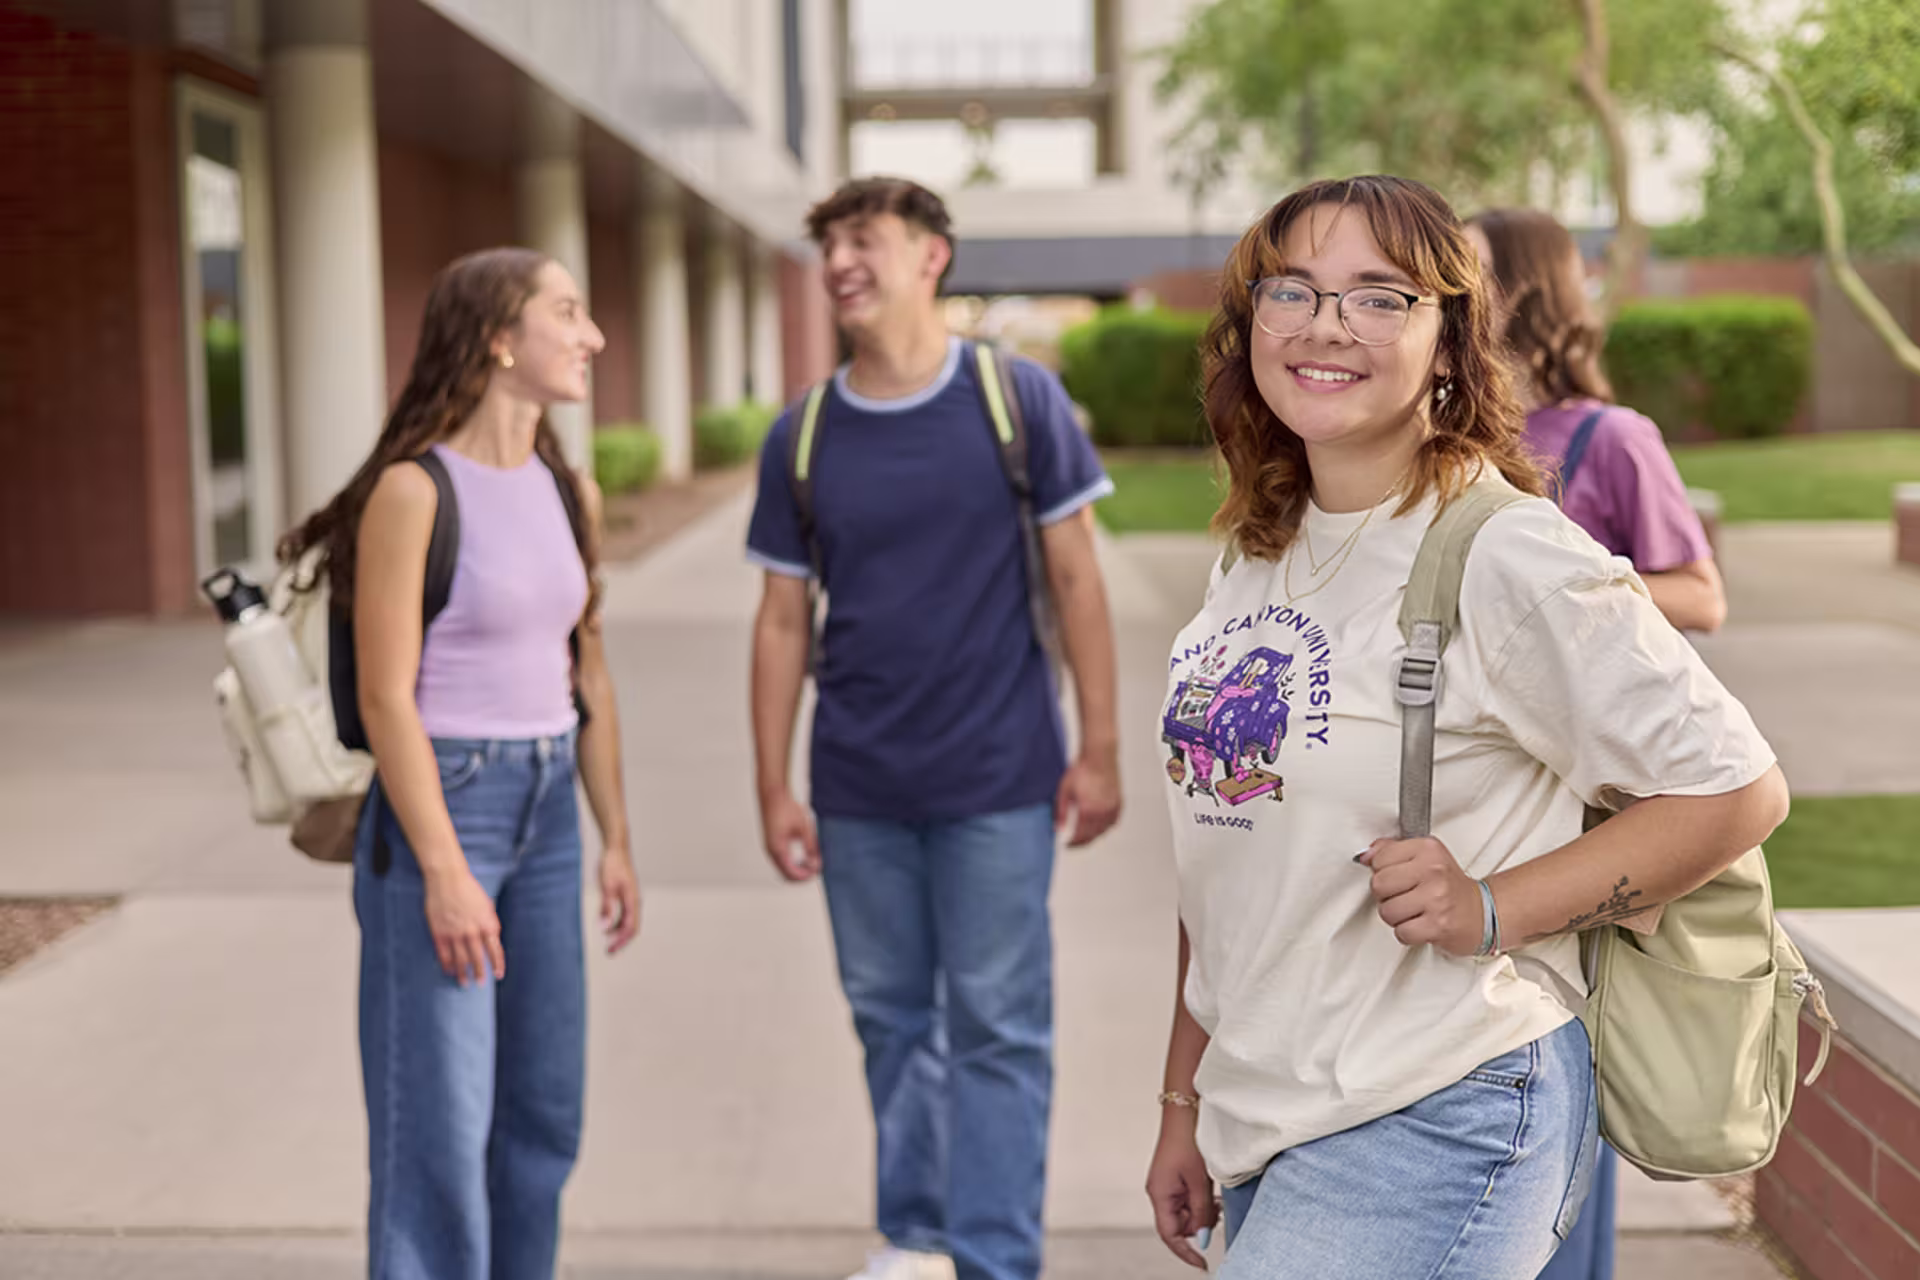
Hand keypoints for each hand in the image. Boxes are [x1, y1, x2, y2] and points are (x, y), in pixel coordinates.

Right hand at [423, 865, 504, 986]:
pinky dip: (447, 964)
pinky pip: (444, 954)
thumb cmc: (469, 890)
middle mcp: (472, 931)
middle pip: (477, 958)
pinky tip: (449, 971)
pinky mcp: (439, 932)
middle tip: (481, 984)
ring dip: (463, 973)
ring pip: (460, 959)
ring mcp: (454, 933)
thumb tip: (493, 940)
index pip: (495, 950)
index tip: (498, 975)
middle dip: (480, 973)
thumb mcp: (487, 905)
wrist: (447, 878)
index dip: (498, 964)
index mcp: (487, 923)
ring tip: (465, 983)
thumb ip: (490, 923)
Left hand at [598, 847, 641, 954]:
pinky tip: (607, 926)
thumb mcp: (606, 887)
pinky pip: (625, 914)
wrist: (616, 848)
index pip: (630, 927)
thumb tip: (604, 928)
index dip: (621, 941)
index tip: (610, 950)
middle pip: (632, 927)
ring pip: (629, 922)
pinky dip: (617, 923)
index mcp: (632, 900)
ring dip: (619, 933)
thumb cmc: (611, 865)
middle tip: (609, 953)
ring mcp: (631, 898)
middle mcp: (635, 901)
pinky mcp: (626, 895)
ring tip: (608, 942)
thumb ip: (606, 907)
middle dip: (622, 942)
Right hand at [760, 789, 821, 881]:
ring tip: (811, 860)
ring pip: (783, 868)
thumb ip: (811, 847)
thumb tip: (816, 863)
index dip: (806, 876)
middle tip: (816, 867)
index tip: (818, 870)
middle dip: (802, 874)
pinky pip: (781, 859)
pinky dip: (792, 861)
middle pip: (786, 875)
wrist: (772, 793)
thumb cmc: (786, 808)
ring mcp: (769, 847)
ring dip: (797, 868)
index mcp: (778, 849)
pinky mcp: (770, 842)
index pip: (792, 875)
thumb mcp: (804, 828)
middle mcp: (770, 851)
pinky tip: (803, 854)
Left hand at [1056, 752, 1121, 847]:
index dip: (1073, 843)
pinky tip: (1100, 827)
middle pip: (1093, 836)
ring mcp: (1112, 808)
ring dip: (1094, 836)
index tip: (1067, 845)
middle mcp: (1102, 812)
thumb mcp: (1064, 791)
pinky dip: (1107, 827)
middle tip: (1075, 844)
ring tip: (1085, 836)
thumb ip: (1061, 812)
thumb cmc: (1081, 770)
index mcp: (1087, 810)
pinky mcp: (1119, 802)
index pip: (1080, 836)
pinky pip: (1114, 822)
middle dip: (1082, 842)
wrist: (1099, 756)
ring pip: (1104, 831)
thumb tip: (1058, 829)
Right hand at [1147, 1110, 1218, 1269]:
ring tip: (1214, 1197)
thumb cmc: (1188, 1142)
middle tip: (1217, 1213)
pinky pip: (1185, 1199)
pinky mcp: (1172, 1177)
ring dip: (1200, 1211)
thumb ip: (1201, 1211)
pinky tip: (1209, 1191)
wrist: (1184, 1113)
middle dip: (1198, 1225)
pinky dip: (1198, 1201)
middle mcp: (1159, 1192)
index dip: (1185, 1252)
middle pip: (1178, 1224)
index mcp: (1160, 1194)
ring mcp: (1165, 1185)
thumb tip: (1203, 1237)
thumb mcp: (1199, 1181)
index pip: (1170, 1234)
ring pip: (1183, 1212)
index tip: (1202, 1264)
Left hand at [1357, 835, 1484, 956]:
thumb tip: (1365, 855)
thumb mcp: (1426, 857)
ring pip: (1387, 911)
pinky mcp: (1438, 925)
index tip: (1398, 877)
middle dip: (1386, 895)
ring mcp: (1436, 898)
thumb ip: (1393, 850)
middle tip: (1403, 896)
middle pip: (1379, 885)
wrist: (1483, 912)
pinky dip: (1407, 933)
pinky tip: (1420, 924)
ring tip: (1412, 911)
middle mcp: (1433, 871)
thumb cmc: (1450, 886)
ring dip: (1395, 917)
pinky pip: (1401, 932)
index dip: (1382, 871)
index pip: (1380, 858)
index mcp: (1428, 849)